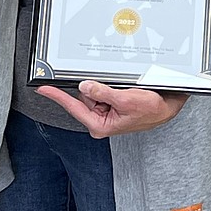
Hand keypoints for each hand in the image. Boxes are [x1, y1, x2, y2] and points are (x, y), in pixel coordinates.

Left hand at [36, 81, 187, 137]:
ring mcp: (105, 113)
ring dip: (105, 86)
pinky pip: (103, 91)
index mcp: (99, 124)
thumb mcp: (125, 100)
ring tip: (125, 90)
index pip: (73, 107)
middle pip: (85, 96)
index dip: (57, 96)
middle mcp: (100, 120)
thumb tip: (84, 86)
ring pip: (94, 92)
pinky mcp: (111, 106)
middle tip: (114, 87)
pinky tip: (124, 90)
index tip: (43, 88)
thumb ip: (102, 92)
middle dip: (95, 87)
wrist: (167, 108)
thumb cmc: (151, 110)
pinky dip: (110, 87)